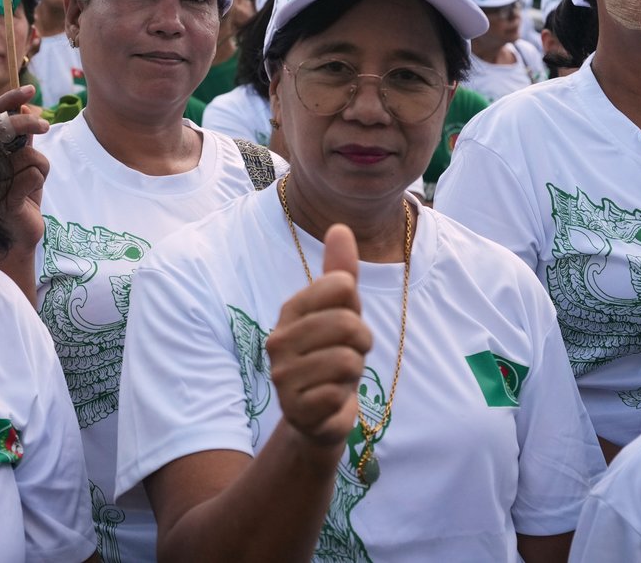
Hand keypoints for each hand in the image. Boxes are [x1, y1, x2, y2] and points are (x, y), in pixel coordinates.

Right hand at [0, 87, 49, 254]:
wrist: (18, 236)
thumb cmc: (20, 196)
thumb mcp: (22, 163)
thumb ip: (22, 138)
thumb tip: (27, 107)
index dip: (9, 101)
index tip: (30, 90)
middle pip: (4, 129)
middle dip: (27, 123)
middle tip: (45, 126)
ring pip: (27, 153)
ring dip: (40, 166)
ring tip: (33, 182)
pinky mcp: (4, 198)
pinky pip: (33, 173)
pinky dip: (39, 180)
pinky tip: (30, 196)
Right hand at [265, 224, 371, 447]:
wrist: (319, 414)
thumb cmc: (331, 355)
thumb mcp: (341, 311)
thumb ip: (340, 271)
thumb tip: (339, 226)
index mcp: (290, 309)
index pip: (342, 285)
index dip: (356, 306)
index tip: (346, 321)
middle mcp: (279, 339)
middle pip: (348, 323)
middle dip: (361, 342)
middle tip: (348, 354)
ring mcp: (283, 376)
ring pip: (348, 360)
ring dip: (354, 371)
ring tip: (338, 378)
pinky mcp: (294, 409)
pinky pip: (338, 393)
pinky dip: (343, 399)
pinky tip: (329, 400)